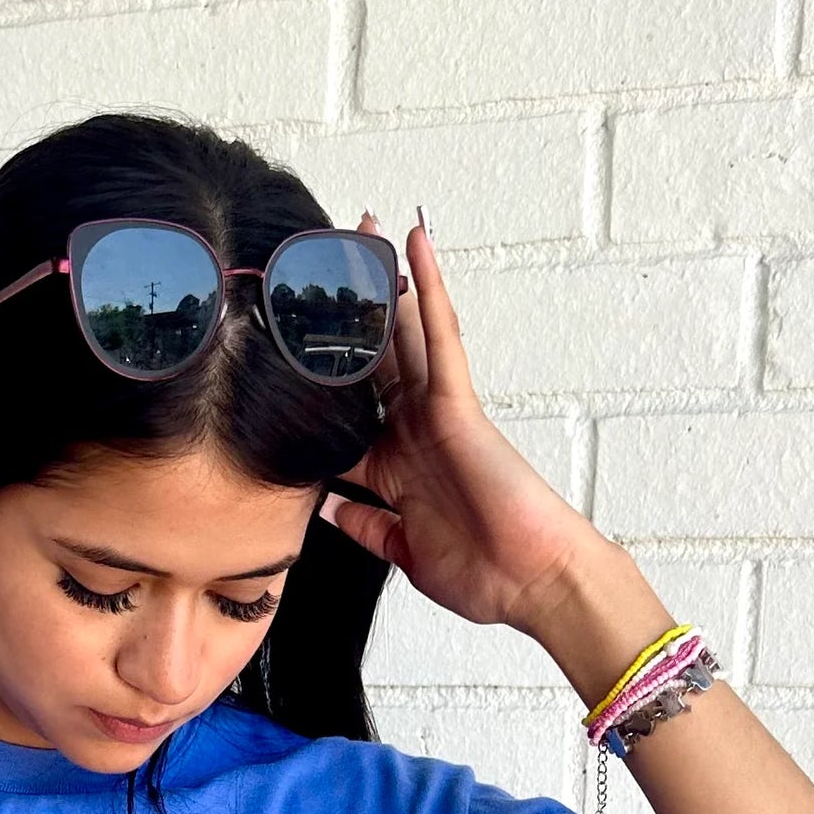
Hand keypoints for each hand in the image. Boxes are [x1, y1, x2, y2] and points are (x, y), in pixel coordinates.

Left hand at [321, 213, 621, 637]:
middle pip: (371, 361)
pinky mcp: (459, 405)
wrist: (532, 584)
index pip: (345, 415)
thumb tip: (329, 512)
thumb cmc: (484, 574)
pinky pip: (441, 336)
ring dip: (385, 282)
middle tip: (320, 265)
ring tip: (364, 229)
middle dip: (348, 317)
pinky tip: (414, 247)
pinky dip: (428, 290)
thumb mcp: (402, 552)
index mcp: (395, 467)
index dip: (316, 385)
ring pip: (402, 334)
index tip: (282, 354)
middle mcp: (413, 432)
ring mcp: (436, 413)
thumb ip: (367, 525)